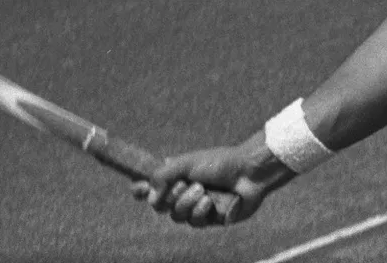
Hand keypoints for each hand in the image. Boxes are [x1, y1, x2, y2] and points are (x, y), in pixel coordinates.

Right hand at [130, 142, 288, 227]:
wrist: (248, 173)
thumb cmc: (218, 163)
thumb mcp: (187, 163)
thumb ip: (163, 176)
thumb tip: (149, 197)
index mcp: (174, 175)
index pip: (149, 185)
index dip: (140, 189)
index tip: (139, 188)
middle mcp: (181, 192)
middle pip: (159, 206)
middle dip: (172, 196)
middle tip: (186, 184)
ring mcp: (194, 206)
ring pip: (176, 217)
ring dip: (188, 203)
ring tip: (203, 191)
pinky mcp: (208, 219)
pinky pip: (194, 222)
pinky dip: (201, 211)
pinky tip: (210, 203)